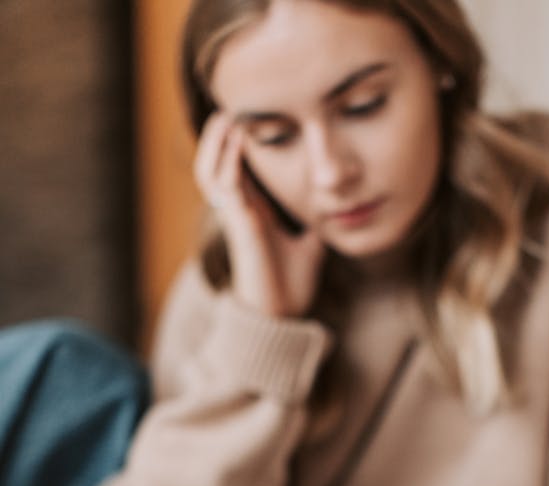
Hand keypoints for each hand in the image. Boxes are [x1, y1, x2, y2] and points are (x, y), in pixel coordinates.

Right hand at [194, 113, 325, 317]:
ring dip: (216, 143)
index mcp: (253, 212)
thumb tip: (336, 206)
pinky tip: (237, 138)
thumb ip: (316, 221)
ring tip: (227, 114)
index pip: (238, 168)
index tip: (254, 116)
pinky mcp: (239, 224)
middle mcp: (239, 211)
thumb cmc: (291, 284)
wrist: (281, 314)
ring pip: (210, 170)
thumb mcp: (311, 243)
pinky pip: (225, 185)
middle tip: (233, 106)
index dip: (240, 143)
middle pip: (215, 163)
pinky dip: (228, 160)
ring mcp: (235, 216)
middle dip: (221, 136)